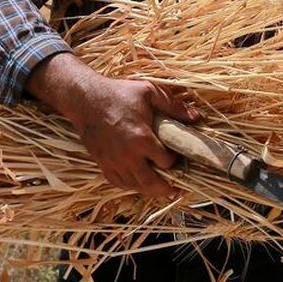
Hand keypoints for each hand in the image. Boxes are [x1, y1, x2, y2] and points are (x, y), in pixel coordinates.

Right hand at [27, 53, 200, 197]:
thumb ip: (174, 107)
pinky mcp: (102, 164)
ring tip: (162, 188)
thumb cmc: (118, 93)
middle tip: (177, 188)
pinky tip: (140, 181)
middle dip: (167, 189)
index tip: (179, 156)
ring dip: (150, 189)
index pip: (166, 162)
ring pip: (135, 187)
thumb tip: (198, 117)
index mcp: (142, 139)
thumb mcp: (149, 92)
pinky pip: (119, 183)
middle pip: (151, 184)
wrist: (84, 98)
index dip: (176, 161)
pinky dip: (132, 185)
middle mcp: (128, 156)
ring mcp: (113, 162)